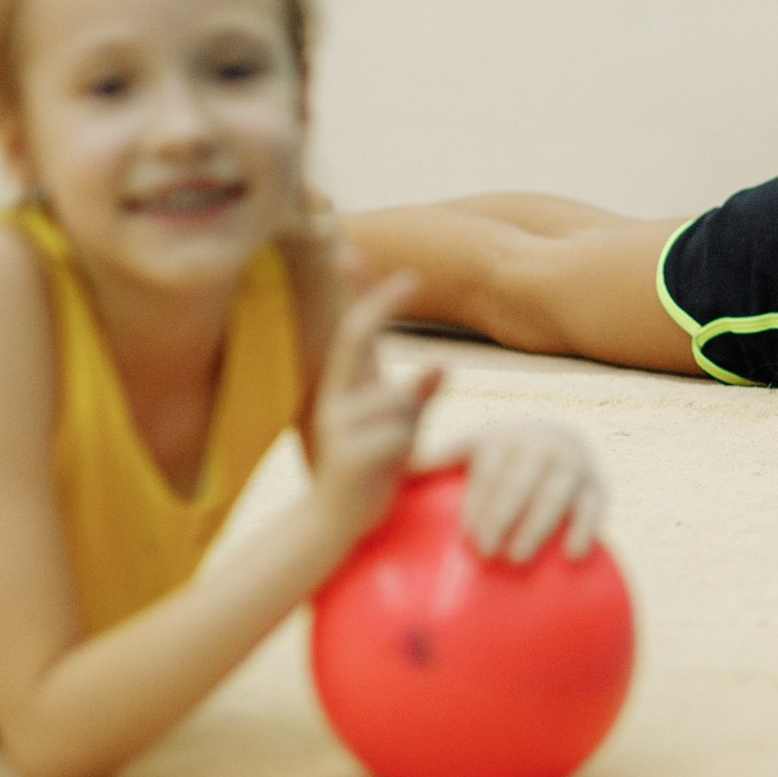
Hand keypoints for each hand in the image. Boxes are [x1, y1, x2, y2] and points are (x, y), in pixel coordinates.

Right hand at [308, 267, 440, 544]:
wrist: (336, 525)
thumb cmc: (374, 470)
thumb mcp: (401, 428)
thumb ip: (418, 397)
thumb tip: (442, 364)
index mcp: (348, 386)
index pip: (352, 328)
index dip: (355, 292)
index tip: (351, 251)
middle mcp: (335, 396)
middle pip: (355, 336)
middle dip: (379, 304)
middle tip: (410, 278)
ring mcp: (335, 422)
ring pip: (397, 400)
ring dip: (410, 425)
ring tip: (394, 455)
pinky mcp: (343, 451)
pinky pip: (396, 434)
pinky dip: (405, 450)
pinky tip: (388, 470)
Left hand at [431, 423, 606, 562]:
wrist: (553, 440)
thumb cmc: (496, 458)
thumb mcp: (468, 450)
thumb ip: (434, 462)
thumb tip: (392, 473)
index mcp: (504, 438)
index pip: (492, 470)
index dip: (481, 501)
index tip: (469, 535)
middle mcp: (542, 444)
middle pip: (522, 481)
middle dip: (504, 515)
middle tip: (487, 552)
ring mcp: (574, 463)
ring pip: (557, 493)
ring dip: (538, 524)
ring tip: (518, 558)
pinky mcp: (597, 484)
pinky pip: (595, 505)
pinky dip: (585, 527)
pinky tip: (572, 555)